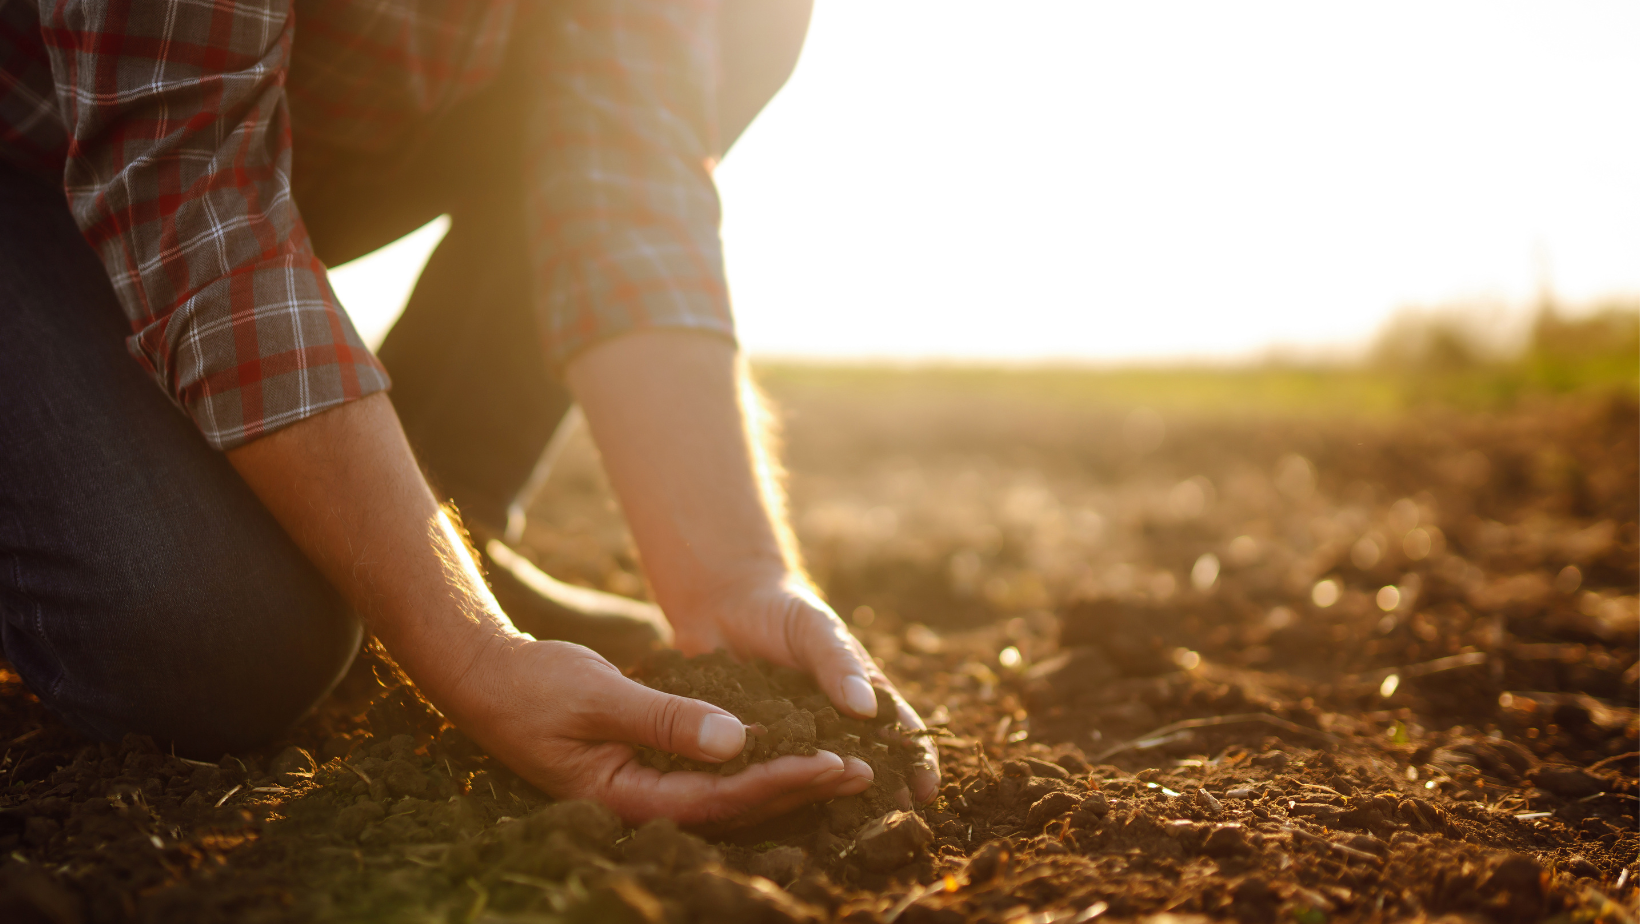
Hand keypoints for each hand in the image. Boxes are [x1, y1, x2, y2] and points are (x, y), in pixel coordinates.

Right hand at [446, 635, 873, 827]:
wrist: (486, 679)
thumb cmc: (534, 685)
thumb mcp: (600, 695)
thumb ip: (666, 720)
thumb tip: (737, 741)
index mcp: (625, 797)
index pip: (721, 799)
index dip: (781, 781)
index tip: (832, 761)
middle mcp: (640, 803)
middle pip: (735, 807)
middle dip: (799, 788)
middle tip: (862, 772)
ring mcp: (644, 789)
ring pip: (728, 796)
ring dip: (785, 781)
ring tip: (844, 767)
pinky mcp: (646, 769)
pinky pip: (711, 776)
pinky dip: (754, 764)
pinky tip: (791, 750)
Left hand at [669, 576, 940, 805]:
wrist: (725, 603)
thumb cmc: (783, 610)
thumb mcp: (815, 630)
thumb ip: (839, 664)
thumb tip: (867, 708)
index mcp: (860, 693)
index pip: (898, 731)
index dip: (916, 762)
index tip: (925, 791)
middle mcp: (833, 721)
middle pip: (864, 764)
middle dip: (881, 794)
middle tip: (890, 825)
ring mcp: (795, 736)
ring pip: (817, 774)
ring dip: (830, 798)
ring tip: (844, 828)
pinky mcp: (755, 744)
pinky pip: (769, 770)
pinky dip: (777, 790)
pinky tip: (779, 811)